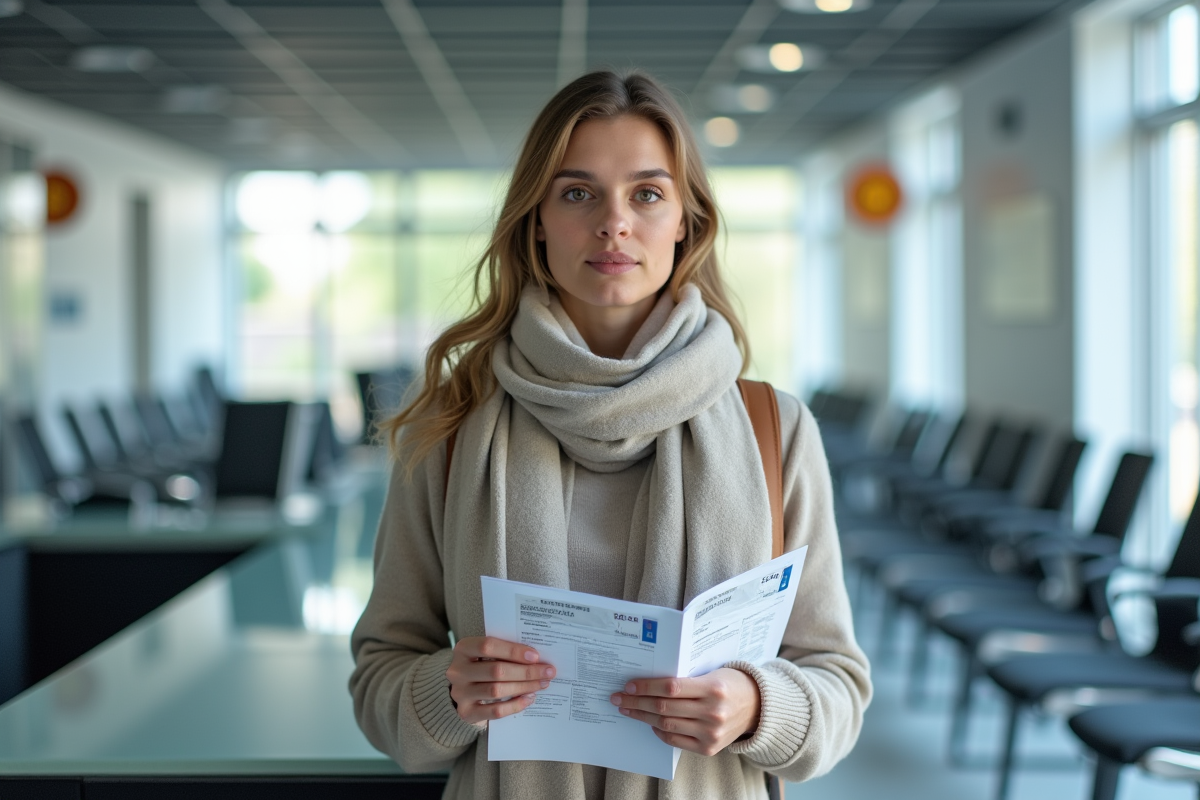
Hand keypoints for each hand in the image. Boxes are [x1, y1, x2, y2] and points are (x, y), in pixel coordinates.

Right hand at [445, 636, 555, 724]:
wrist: (464, 690)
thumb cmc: (482, 666)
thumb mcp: (486, 654)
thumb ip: (505, 652)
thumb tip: (537, 658)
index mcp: (463, 649)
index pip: (488, 646)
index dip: (513, 651)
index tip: (536, 656)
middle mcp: (457, 671)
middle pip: (496, 670)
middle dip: (526, 672)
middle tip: (547, 672)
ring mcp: (460, 693)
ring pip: (497, 690)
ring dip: (524, 687)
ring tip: (541, 684)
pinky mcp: (466, 713)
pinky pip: (494, 711)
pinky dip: (515, 705)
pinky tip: (529, 699)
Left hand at [610, 668, 760, 755]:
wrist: (757, 707)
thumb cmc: (730, 684)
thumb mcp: (712, 672)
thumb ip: (686, 677)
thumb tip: (649, 679)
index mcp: (713, 688)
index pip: (671, 687)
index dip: (646, 686)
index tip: (629, 685)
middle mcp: (712, 712)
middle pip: (664, 707)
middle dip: (637, 702)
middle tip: (619, 698)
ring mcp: (710, 733)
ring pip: (666, 725)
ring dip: (643, 716)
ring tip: (629, 709)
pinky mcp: (708, 748)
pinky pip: (675, 740)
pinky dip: (659, 731)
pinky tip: (651, 722)